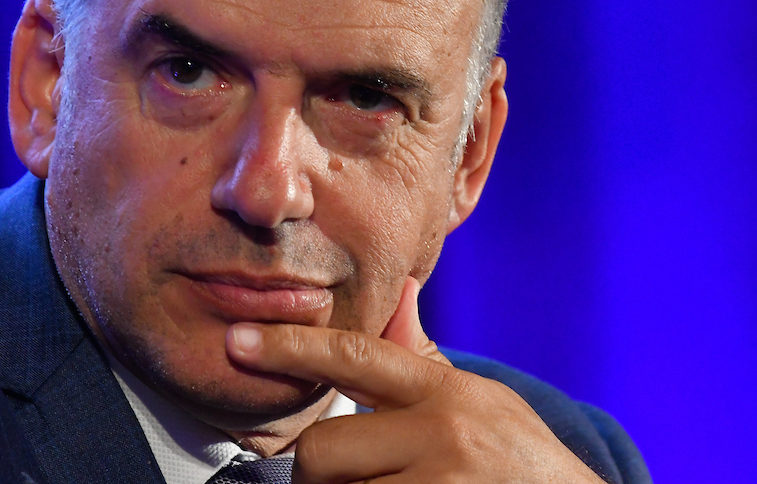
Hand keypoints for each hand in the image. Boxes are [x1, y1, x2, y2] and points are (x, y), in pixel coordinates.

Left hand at [225, 277, 605, 483]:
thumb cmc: (520, 466)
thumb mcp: (482, 403)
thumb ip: (425, 361)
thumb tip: (399, 291)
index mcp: (447, 392)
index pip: (356, 357)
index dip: (291, 347)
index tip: (237, 340)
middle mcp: (445, 435)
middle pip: (322, 450)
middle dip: (318, 474)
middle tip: (348, 481)